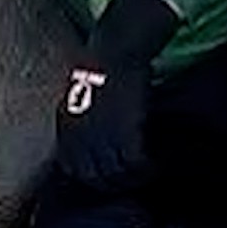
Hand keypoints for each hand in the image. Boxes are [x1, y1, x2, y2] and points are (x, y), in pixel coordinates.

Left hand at [55, 0, 178, 191]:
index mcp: (66, 126)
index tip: (113, 174)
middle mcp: (79, 135)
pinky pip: (136, 164)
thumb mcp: (80, 92)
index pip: (72, 169)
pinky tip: (160, 158)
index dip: (93, 177)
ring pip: (117, 175)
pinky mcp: (124, 130)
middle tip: (137, 177)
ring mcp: (100, 134)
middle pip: (94, 178)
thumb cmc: (104, 62)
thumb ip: (83, 117)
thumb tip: (96, 137)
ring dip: (137, 177)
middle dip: (116, 182)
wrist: (117, 44)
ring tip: (152, 169)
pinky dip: (150, 166)